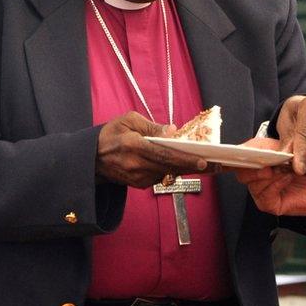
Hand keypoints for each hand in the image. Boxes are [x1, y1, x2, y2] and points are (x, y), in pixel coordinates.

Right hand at [96, 111, 212, 187]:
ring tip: (204, 163)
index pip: (165, 155)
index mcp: (134, 146)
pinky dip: (172, 171)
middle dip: (194, 166)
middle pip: (171, 167)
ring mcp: (137, 177)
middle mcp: (136, 165)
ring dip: (185, 168)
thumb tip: (173, 131)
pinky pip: (161, 177)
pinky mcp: (138, 185)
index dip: (185, 159)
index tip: (203, 161)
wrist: (90, 158)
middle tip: (215, 165)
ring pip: (168, 174)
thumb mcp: (128, 120)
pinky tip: (182, 165)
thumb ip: (151, 126)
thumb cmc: (110, 135)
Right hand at [233, 140, 305, 216]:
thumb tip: (243, 148)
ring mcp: (261, 192)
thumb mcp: (282, 147)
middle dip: (253, 167)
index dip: (232, 157)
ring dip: (269, 175)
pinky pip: (265, 196)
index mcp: (255, 162)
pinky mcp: (269, 204)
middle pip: (241, 174)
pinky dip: (276, 185)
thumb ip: (260, 146)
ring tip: (283, 169)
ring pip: (253, 185)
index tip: (237, 154)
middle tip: (267, 164)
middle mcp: (256, 178)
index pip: (236, 160)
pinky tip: (286, 178)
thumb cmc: (304, 164)